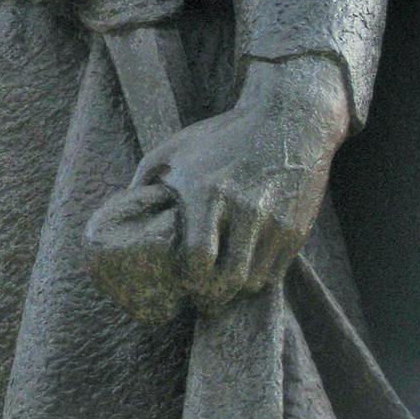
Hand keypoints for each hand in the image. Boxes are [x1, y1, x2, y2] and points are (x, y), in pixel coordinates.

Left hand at [86, 55, 350, 318]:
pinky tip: (245, 266)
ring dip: (234, 289)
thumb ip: (145, 182)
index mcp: (206, 191)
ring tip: (223, 281)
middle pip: (228, 280)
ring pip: (252, 282)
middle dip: (211, 297)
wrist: (288, 119)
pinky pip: (274, 272)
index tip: (182, 285)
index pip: (198, 259)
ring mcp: (273, 220)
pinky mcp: (295, 228)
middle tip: (202, 298)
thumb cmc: (222, 135)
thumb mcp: (175, 148)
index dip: (189, 281)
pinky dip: (257, 277)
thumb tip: (123, 216)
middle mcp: (242, 208)